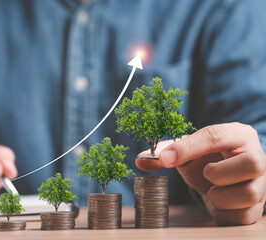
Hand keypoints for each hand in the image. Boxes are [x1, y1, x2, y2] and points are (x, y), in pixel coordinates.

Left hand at [136, 122, 265, 224]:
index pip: (215, 136)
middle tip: (206, 173)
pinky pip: (242, 216)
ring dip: (218, 195)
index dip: (187, 148)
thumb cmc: (205, 160)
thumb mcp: (186, 152)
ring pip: (248, 193)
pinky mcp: (257, 208)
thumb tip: (140, 160)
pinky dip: (222, 211)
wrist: (223, 180)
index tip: (165, 158)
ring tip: (212, 189)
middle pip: (251, 163)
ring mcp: (262, 184)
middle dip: (219, 172)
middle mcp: (258, 157)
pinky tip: (218, 202)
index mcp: (238, 135)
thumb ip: (165, 153)